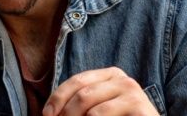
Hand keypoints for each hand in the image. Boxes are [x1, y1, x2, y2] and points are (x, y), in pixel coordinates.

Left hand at [43, 67, 157, 115]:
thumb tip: (48, 112)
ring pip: (91, 110)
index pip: (76, 81)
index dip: (57, 98)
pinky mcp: (139, 108)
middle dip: (65, 114)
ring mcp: (133, 92)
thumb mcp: (99, 108)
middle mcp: (122, 79)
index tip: (47, 115)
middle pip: (82, 94)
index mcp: (110, 75)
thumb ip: (79, 104)